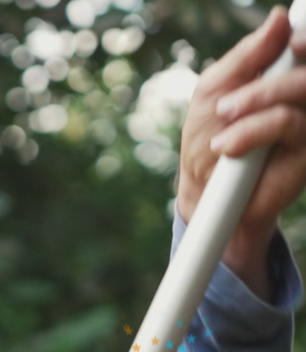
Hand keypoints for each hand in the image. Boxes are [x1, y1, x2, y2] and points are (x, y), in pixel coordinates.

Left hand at [176, 6, 305, 300]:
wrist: (203, 187)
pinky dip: (253, 131)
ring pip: (301, 89)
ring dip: (254, 105)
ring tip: (222, 128)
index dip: (305, 36)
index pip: (305, 44)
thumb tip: (280, 17)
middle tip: (225, 105)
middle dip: (265, 82)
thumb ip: (247, 55)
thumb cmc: (208, 135)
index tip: (292, 41)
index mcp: (281, 72)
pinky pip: (290, 122)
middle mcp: (300, 93)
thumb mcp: (215, 89)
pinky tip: (229, 148)